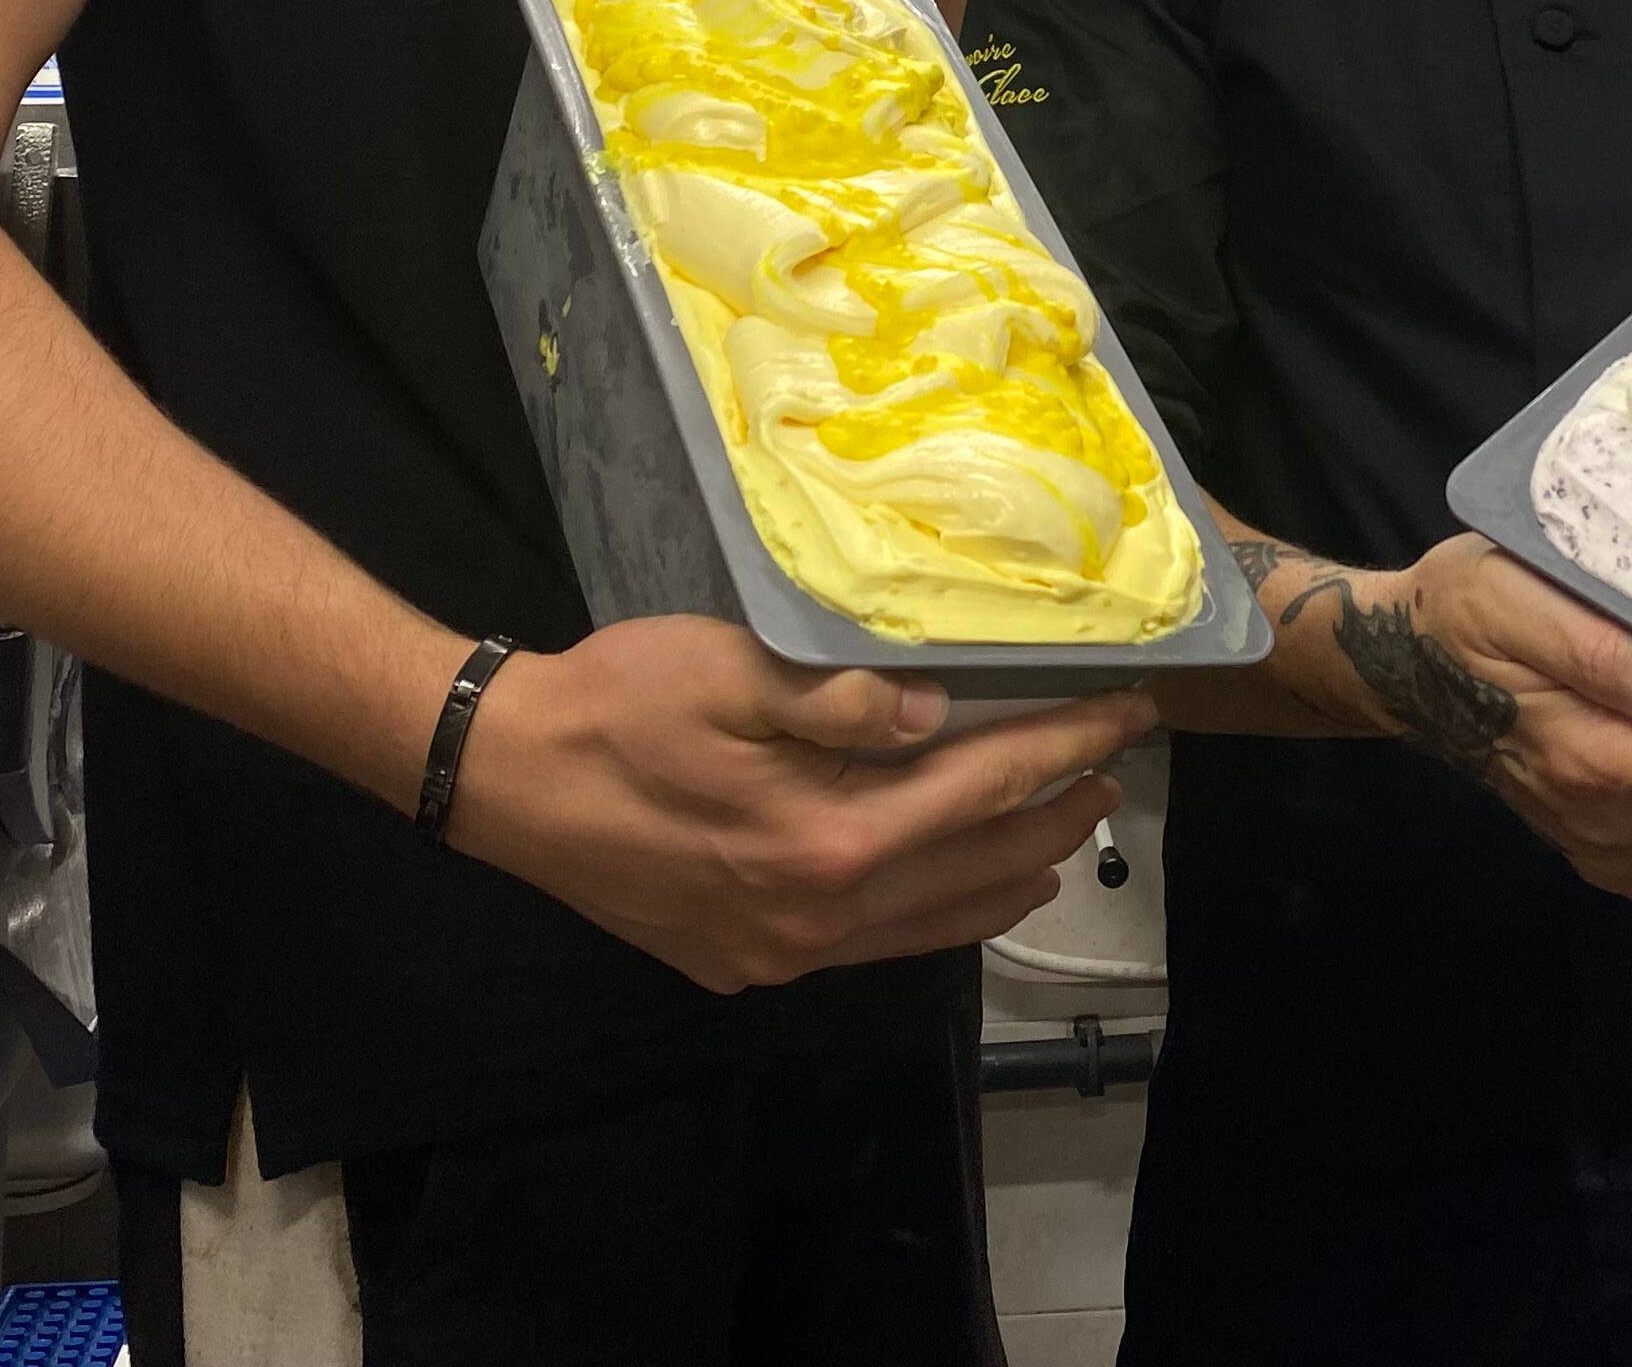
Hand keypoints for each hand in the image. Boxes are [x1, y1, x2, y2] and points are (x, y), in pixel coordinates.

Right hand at [443, 614, 1152, 992]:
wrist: (503, 778)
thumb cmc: (616, 705)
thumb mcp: (731, 668)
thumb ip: (842, 696)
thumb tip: (935, 715)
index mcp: (826, 838)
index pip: (984, 787)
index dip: (1065, 747)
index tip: (1128, 715)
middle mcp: (817, 915)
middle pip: (976, 868)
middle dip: (1054, 816)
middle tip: (1112, 772)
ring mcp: (782, 951)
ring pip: (935, 924)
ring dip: (1008, 873)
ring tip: (1060, 831)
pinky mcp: (748, 963)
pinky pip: (877, 944)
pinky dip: (939, 912)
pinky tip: (955, 883)